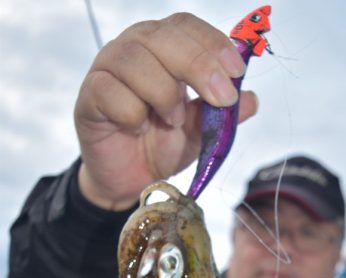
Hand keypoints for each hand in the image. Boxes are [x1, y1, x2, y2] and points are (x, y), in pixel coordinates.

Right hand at [74, 13, 257, 209]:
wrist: (132, 180)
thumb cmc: (164, 145)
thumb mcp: (202, 132)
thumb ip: (223, 115)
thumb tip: (252, 100)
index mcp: (164, 48)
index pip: (186, 26)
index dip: (213, 43)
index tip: (236, 71)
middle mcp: (134, 50)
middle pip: (162, 36)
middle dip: (197, 66)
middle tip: (219, 99)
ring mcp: (108, 70)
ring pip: (134, 61)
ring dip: (163, 94)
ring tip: (172, 121)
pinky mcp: (89, 97)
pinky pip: (110, 91)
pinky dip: (131, 113)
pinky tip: (137, 128)